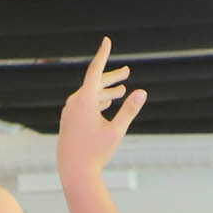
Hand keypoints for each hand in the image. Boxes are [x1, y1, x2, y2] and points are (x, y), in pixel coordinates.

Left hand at [57, 39, 145, 184]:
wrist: (74, 171)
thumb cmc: (96, 153)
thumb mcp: (117, 131)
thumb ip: (129, 110)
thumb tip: (142, 92)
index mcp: (84, 101)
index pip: (95, 71)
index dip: (103, 55)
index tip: (107, 41)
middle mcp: (74, 103)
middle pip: (95, 83)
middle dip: (112, 78)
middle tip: (127, 71)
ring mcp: (70, 111)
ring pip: (90, 95)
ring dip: (106, 92)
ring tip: (121, 90)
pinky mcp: (69, 120)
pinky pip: (84, 104)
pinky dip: (97, 101)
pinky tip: (106, 103)